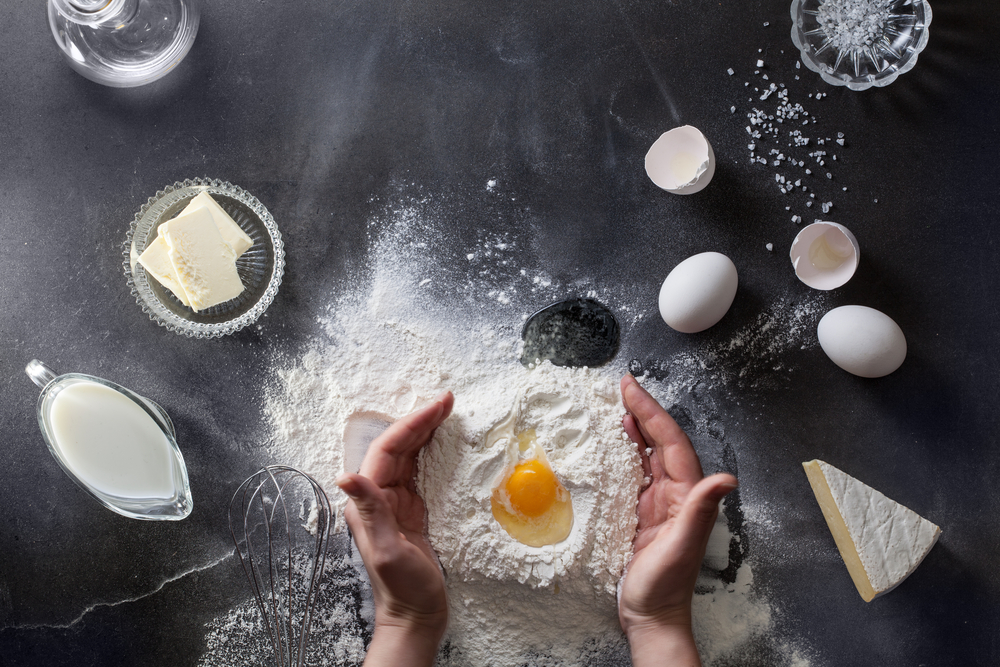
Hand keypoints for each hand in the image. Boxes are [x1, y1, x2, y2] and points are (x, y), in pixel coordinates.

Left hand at [336, 391, 453, 666]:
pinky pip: (422, 472)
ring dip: (426, 432)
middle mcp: (379, 497)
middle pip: (398, 447)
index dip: (412, 424)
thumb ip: (370, 512)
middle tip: (448, 401)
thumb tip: (346, 475)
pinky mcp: (413, 511)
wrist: (415, 616)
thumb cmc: (402, 590)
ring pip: (409, 456)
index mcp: (369, 501)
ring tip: (447, 412)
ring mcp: (397, 503)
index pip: (388, 449)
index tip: (437, 406)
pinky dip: (433, 453)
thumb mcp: (387, 551)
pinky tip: (445, 443)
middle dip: (421, 420)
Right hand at [618, 375, 737, 666]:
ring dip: (636, 427)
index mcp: (685, 495)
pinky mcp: (640, 512)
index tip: (632, 389)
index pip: (671, 442)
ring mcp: (657, 501)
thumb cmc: (664, 587)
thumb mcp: (681, 547)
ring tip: (620, 404)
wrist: (651, 616)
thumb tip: (726, 478)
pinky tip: (616, 442)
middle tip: (624, 385)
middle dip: (644, 410)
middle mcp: (674, 493)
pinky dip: (625, 452)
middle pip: (661, 441)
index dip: (653, 412)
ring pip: (648, 453)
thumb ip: (700, 510)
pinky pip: (634, 472)